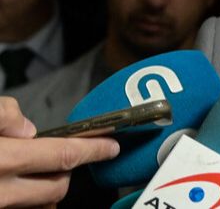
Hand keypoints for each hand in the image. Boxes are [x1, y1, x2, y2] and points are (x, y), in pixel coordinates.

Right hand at [0, 97, 119, 207]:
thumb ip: (5, 116)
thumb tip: (28, 129)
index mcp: (2, 160)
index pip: (63, 155)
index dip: (94, 150)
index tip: (111, 147)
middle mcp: (1, 192)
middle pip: (56, 188)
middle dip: (67, 171)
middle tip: (66, 154)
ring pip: (37, 203)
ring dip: (43, 187)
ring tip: (34, 168)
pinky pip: (18, 208)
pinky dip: (24, 198)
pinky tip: (16, 181)